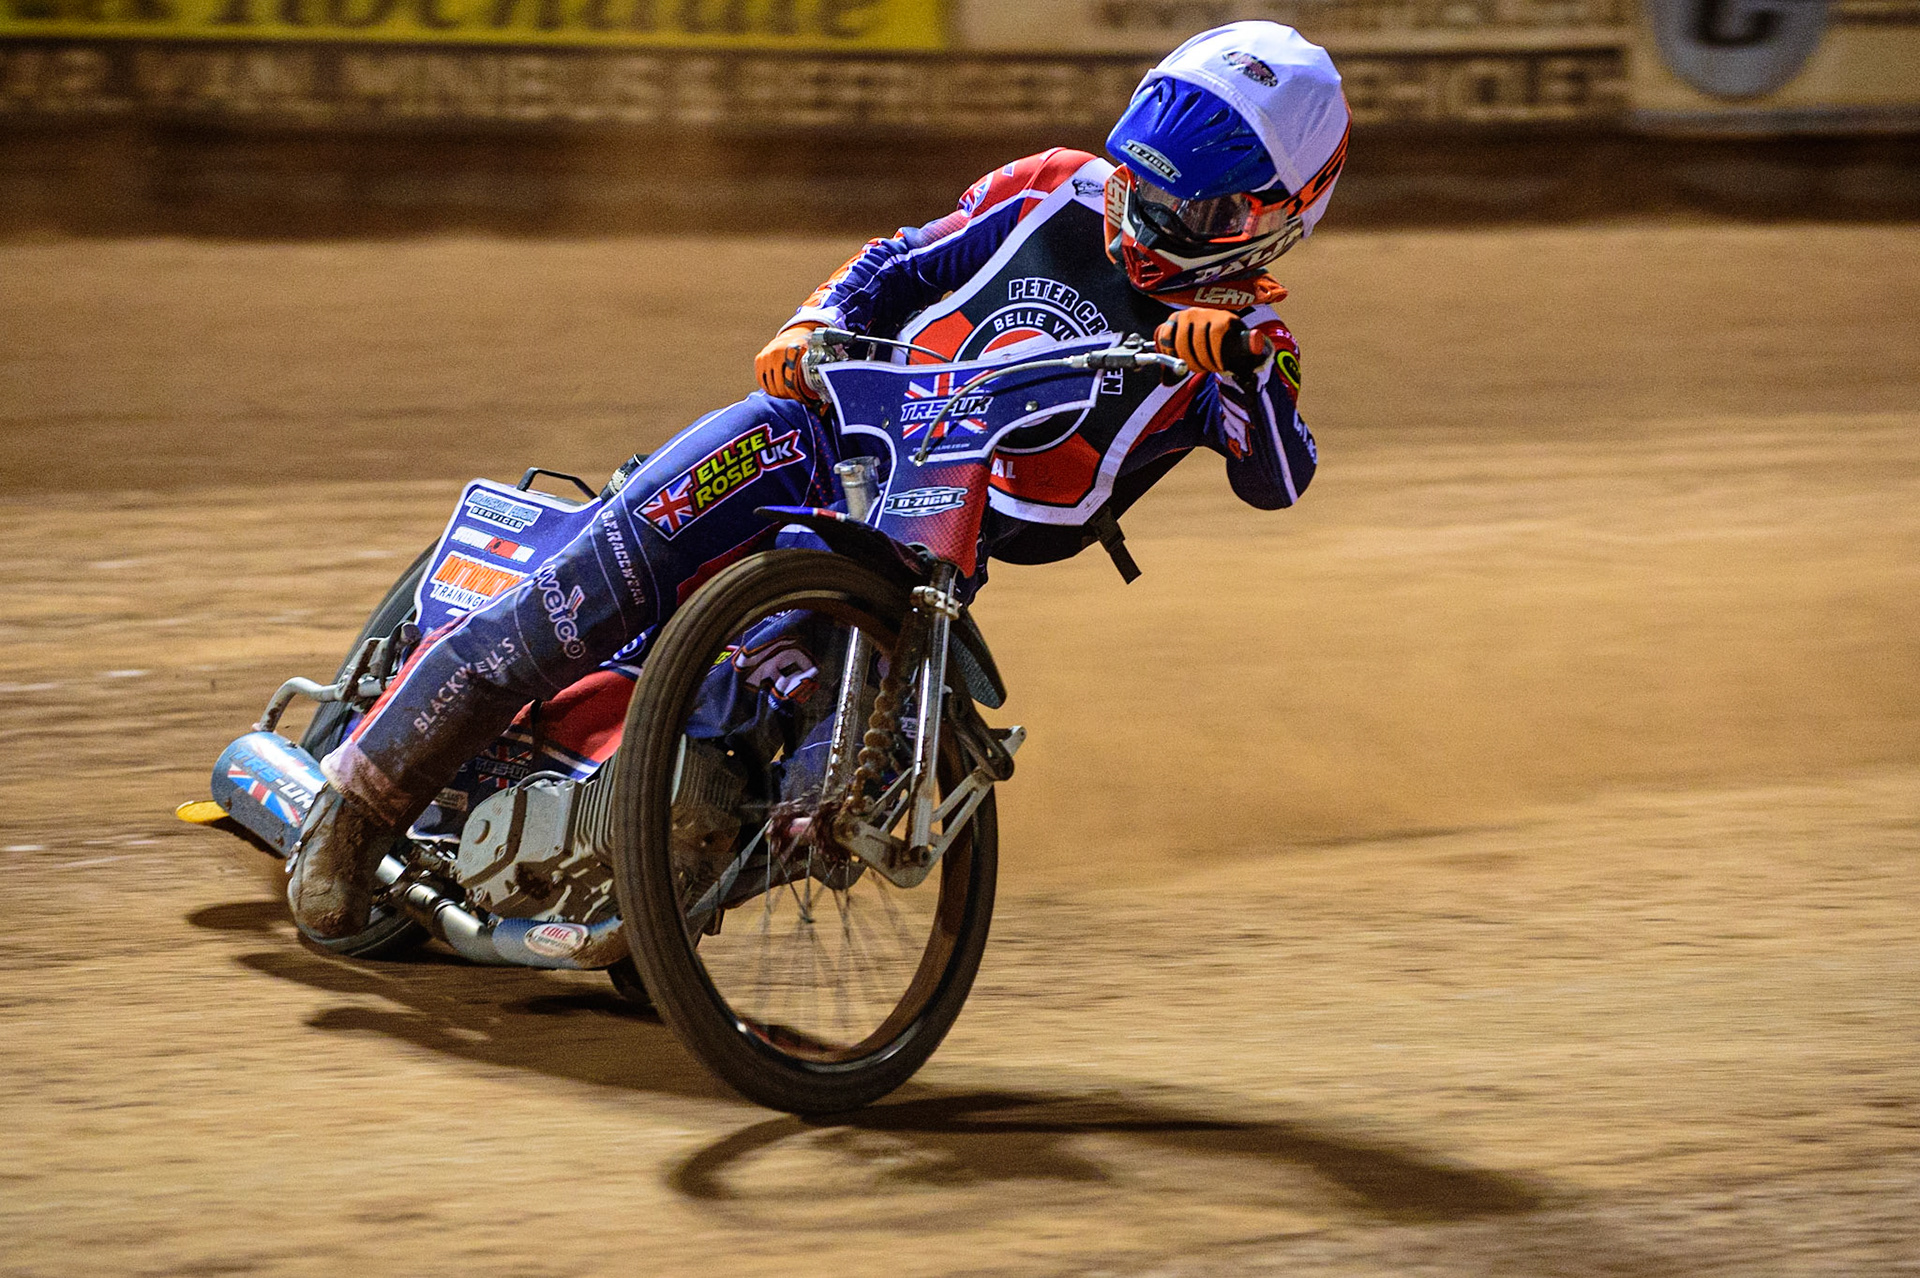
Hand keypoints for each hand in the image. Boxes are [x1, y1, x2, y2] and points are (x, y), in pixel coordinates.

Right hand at [755, 323, 823, 400]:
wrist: (794, 335)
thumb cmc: (808, 353)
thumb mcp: (815, 362)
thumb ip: (819, 382)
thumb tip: (822, 411)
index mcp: (793, 351)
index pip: (792, 382)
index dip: (798, 394)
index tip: (804, 399)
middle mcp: (778, 351)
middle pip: (781, 386)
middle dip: (789, 395)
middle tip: (796, 397)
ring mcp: (766, 355)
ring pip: (771, 386)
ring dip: (780, 393)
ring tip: (789, 392)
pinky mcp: (759, 359)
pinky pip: (762, 382)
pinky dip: (770, 388)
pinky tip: (779, 388)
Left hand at [1155, 308, 1270, 375]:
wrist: (1239, 338)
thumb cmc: (1210, 346)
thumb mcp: (1191, 351)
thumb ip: (1178, 363)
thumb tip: (1166, 381)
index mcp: (1177, 320)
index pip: (1164, 336)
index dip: (1168, 354)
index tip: (1177, 366)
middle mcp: (1189, 313)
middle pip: (1181, 342)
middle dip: (1190, 362)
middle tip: (1200, 370)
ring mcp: (1206, 314)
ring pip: (1198, 343)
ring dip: (1205, 361)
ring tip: (1213, 367)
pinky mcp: (1223, 319)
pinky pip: (1215, 340)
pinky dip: (1216, 356)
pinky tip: (1220, 363)